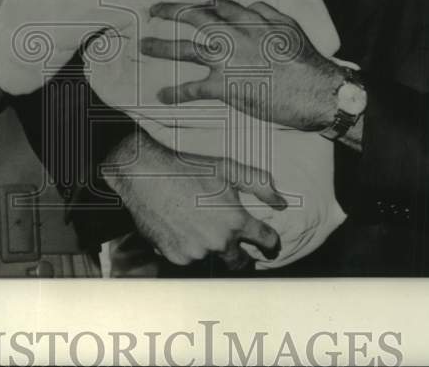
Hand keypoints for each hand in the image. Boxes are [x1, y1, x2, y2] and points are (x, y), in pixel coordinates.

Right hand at [104, 132, 284, 268]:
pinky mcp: (176, 257)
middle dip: (242, 255)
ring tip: (198, 225)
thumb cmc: (188, 168)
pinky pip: (189, 258)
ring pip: (212, 257)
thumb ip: (260, 184)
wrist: (146, 175)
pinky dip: (189, 247)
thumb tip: (282, 202)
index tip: (269, 243)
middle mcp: (219, 242)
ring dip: (210, 247)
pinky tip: (181, 228)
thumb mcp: (227, 168)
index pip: (266, 241)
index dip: (270, 242)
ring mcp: (197, 252)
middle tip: (235, 244)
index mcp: (236, 221)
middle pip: (240, 261)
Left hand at [144, 0, 344, 131]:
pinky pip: (194, 88)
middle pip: (194, 17)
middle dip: (171, 12)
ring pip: (186, 49)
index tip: (193, 6)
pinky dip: (176, 92)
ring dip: (162, 47)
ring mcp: (226, 60)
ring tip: (145, 46)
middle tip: (154, 11)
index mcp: (250, 20)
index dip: (203, 5)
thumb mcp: (289, 27)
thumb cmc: (306, 60)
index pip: (219, 6)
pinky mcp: (225, 86)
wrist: (314, 90)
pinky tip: (162, 95)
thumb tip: (252, 5)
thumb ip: (268, 13)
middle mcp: (233, 36)